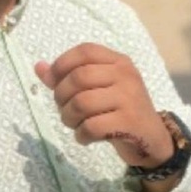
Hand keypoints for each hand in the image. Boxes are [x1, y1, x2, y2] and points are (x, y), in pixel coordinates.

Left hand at [35, 43, 172, 167]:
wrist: (152, 140)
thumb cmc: (120, 111)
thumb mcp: (99, 88)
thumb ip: (69, 77)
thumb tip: (39, 67)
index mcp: (118, 62)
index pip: (85, 51)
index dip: (62, 64)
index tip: (53, 82)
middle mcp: (126, 75)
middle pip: (78, 78)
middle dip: (61, 96)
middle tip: (64, 109)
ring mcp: (129, 98)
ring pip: (82, 103)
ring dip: (68, 118)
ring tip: (74, 124)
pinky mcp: (129, 123)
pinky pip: (92, 126)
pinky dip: (81, 135)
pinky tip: (85, 137)